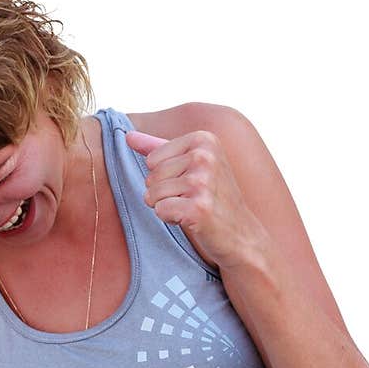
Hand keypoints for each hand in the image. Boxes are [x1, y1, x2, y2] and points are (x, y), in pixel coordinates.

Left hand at [125, 129, 254, 268]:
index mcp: (204, 139)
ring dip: (167, 206)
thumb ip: (159, 148)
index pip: (153, 159)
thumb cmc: (214, 198)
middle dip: (164, 193)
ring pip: (152, 194)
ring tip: (192, 208)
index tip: (191, 182)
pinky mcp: (199, 207)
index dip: (164, 176)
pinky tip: (192, 219)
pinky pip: (160, 210)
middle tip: (193, 198)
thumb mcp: (192, 165)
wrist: (241, 232)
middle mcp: (205, 156)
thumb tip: (127, 135)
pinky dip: (170, 219)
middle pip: (152, 176)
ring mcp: (203, 182)